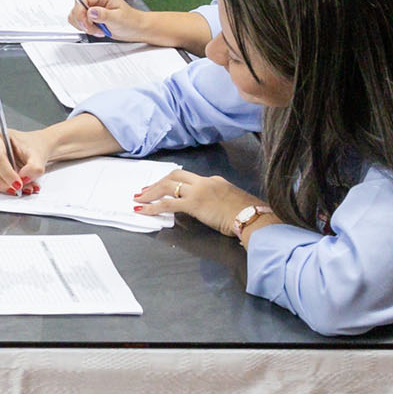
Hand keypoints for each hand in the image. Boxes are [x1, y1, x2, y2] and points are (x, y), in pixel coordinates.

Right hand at [0, 123, 58, 194]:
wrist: (34, 148)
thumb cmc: (32, 146)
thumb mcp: (38, 156)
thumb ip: (34, 168)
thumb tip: (23, 178)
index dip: (6, 172)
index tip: (18, 184)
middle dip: (0, 182)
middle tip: (16, 189)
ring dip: (2, 186)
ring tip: (21, 188)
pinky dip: (2, 187)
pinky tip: (16, 186)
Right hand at [68, 0, 144, 40]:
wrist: (134, 27)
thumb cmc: (130, 21)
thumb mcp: (118, 18)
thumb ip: (103, 15)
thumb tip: (91, 11)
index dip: (80, 14)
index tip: (86, 25)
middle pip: (76, 8)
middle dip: (84, 22)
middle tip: (95, 28)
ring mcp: (91, 4)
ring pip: (74, 15)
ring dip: (84, 26)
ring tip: (97, 29)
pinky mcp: (88, 13)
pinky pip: (77, 19)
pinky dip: (84, 27)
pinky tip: (95, 29)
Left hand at [134, 168, 264, 235]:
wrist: (253, 216)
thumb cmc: (247, 213)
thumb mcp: (231, 201)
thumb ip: (218, 200)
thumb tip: (210, 208)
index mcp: (214, 180)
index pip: (188, 178)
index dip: (172, 182)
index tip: (162, 187)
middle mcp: (204, 181)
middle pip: (174, 177)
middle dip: (157, 183)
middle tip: (144, 191)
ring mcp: (198, 191)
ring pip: (168, 186)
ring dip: (151, 192)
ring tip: (139, 199)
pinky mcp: (194, 204)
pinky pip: (167, 203)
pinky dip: (153, 206)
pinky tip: (143, 210)